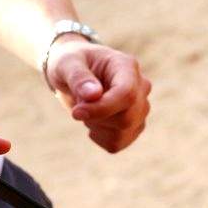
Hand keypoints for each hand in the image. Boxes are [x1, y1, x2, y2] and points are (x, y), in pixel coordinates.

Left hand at [45, 36, 150, 152]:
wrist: (73, 74)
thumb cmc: (70, 64)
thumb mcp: (66, 64)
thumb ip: (79, 77)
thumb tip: (93, 94)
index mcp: (127, 67)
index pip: (127, 94)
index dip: (103, 108)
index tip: (76, 112)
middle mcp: (141, 87)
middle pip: (127, 118)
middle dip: (96, 118)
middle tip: (77, 108)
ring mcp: (141, 108)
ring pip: (123, 133)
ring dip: (96, 127)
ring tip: (87, 109)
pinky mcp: (134, 126)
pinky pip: (117, 143)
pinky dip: (99, 137)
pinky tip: (93, 122)